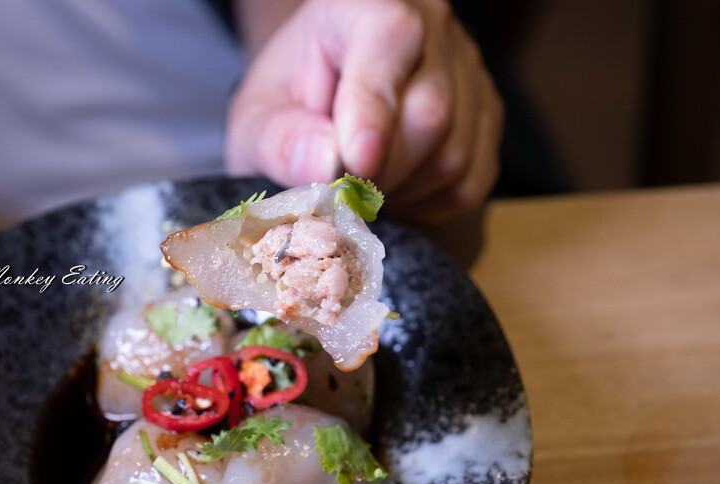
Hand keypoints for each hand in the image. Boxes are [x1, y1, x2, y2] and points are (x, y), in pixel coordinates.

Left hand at [225, 0, 502, 223]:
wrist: (321, 97)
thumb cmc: (287, 103)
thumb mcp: (256, 120)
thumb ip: (279, 139)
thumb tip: (324, 165)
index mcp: (367, 4)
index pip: (390, 40)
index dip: (374, 107)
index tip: (352, 163)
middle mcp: (433, 26)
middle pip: (430, 112)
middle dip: (380, 171)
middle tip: (341, 193)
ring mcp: (469, 71)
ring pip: (454, 154)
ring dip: (402, 191)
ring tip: (363, 186)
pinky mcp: (486, 116)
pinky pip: (470, 181)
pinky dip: (429, 203)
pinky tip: (396, 190)